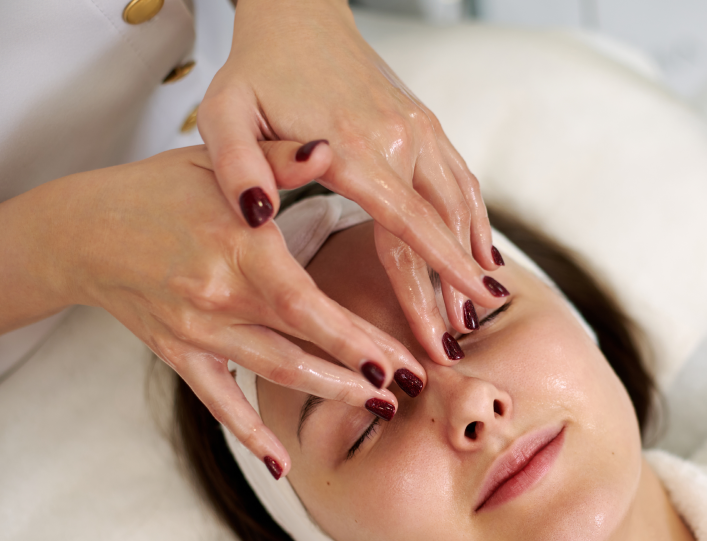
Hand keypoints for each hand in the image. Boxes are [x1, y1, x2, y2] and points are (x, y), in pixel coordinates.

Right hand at [0, 143, 425, 474]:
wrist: (81, 231)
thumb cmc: (159, 190)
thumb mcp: (218, 160)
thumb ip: (280, 157)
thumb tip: (333, 145)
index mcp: (236, 249)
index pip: (306, 304)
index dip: (352, 337)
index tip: (400, 359)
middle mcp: (217, 297)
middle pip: (300, 345)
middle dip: (358, 370)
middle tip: (412, 388)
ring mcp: (197, 332)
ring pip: (271, 373)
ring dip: (326, 394)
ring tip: (380, 406)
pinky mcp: (179, 355)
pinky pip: (217, 402)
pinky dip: (248, 434)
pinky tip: (281, 465)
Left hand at [197, 0, 507, 366]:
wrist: (299, 15)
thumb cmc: (257, 71)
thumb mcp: (223, 114)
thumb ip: (234, 167)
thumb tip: (258, 216)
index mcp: (353, 146)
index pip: (402, 231)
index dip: (425, 287)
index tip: (442, 332)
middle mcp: (401, 138)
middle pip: (438, 228)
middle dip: (452, 290)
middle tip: (460, 342)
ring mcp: (420, 129)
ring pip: (461, 205)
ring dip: (473, 257)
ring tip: (481, 306)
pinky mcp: (427, 123)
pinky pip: (462, 180)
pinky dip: (477, 220)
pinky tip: (483, 252)